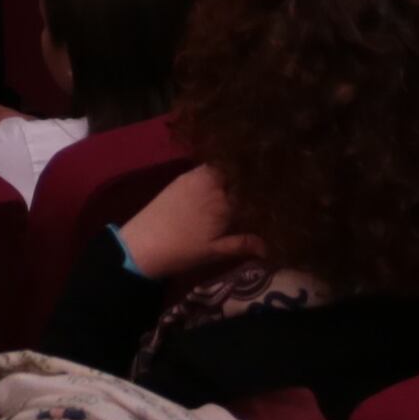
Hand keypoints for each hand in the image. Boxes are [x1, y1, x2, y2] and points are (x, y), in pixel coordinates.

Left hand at [116, 164, 266, 280]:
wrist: (142, 244)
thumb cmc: (182, 251)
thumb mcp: (214, 252)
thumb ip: (242, 244)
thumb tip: (269, 247)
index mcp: (224, 201)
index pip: (251, 188)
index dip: (264, 189)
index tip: (276, 190)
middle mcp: (212, 183)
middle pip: (239, 172)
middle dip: (251, 177)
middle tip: (264, 184)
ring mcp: (196, 177)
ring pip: (223, 167)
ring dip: (234, 172)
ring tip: (245, 181)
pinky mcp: (182, 177)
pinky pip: (207, 168)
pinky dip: (218, 171)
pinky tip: (222, 181)